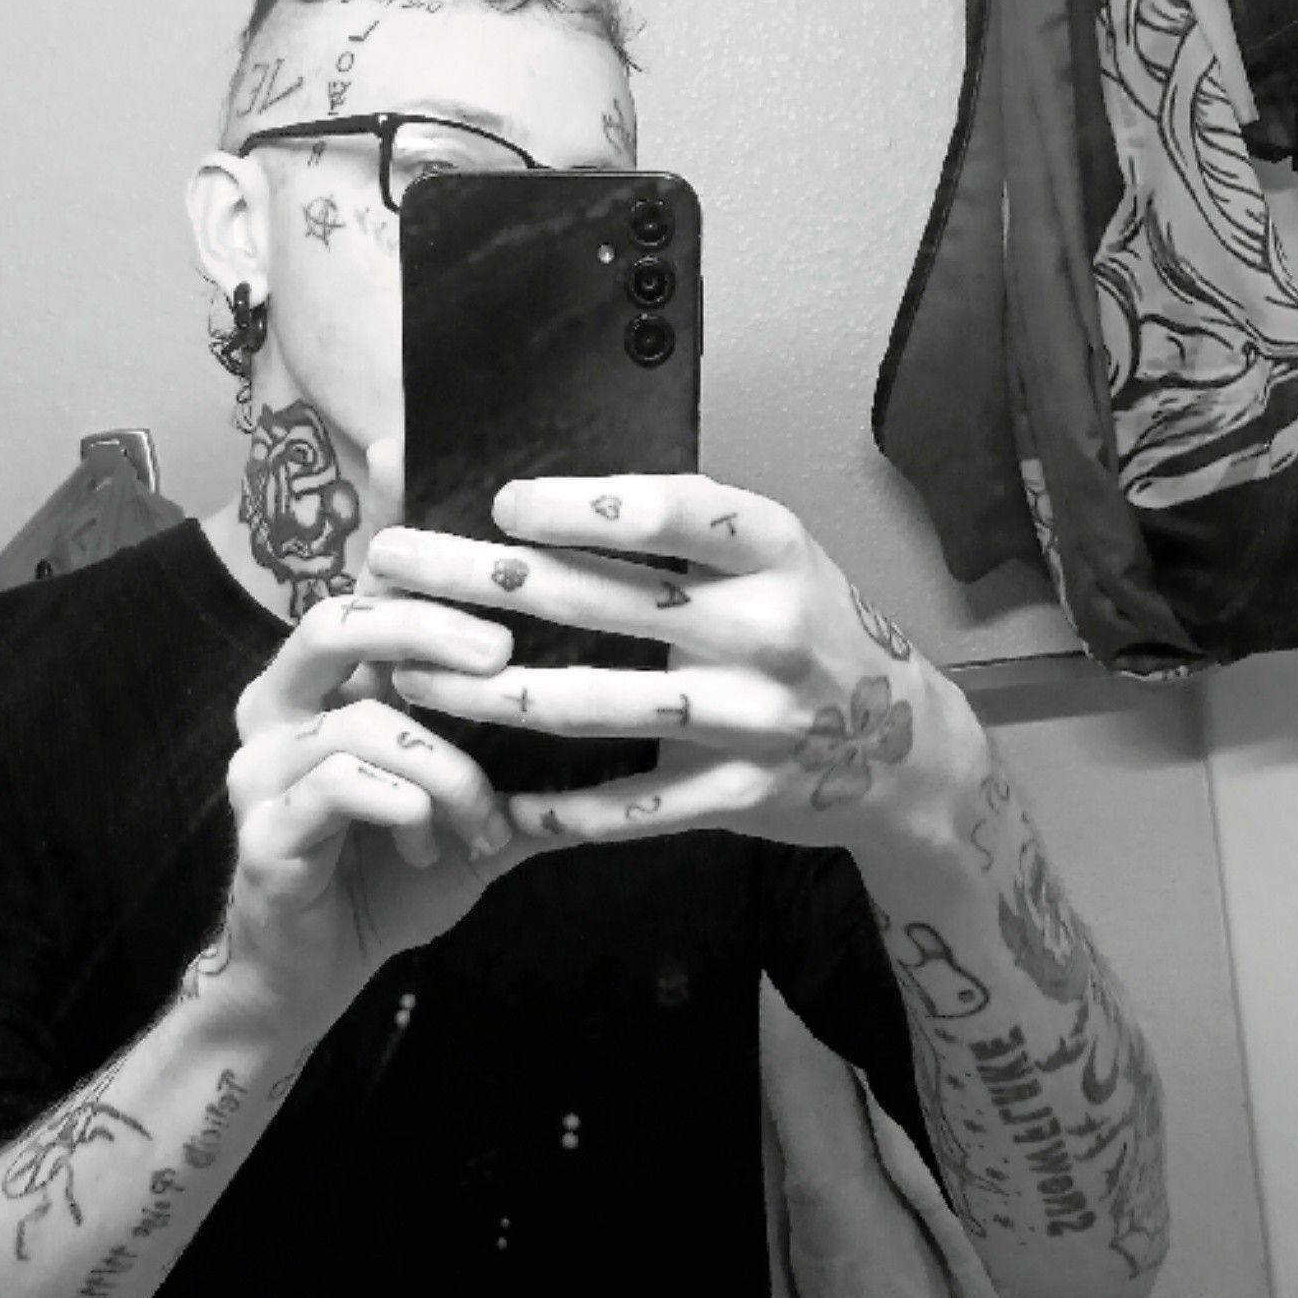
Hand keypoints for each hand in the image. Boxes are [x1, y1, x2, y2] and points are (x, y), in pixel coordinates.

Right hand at [220, 440, 543, 1000]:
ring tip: (484, 821)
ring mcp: (261, 765)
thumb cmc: (390, 880)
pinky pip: (341, 785)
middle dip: (429, 629)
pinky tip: (432, 847)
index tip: (495, 553)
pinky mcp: (261, 827)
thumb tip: (629, 730)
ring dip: (447, 769)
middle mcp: (280, 707)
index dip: (413, 556)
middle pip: (340, 621)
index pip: (365, 593)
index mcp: (326, 686)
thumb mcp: (474, 814)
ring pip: (361, 720)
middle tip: (503, 654)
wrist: (316, 976)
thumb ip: (527, 767)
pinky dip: (409, 808)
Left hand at [362, 472, 986, 853]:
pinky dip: (556, 805)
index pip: (672, 511)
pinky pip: (630, 807)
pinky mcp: (738, 798)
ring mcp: (754, 721)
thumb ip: (685, 527)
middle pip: (603, 602)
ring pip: (596, 706)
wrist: (904, 747)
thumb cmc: (812, 629)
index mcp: (776, 552)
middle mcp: (768, 631)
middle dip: (481, 580)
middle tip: (392, 564)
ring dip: (488, 694)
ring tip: (408, 673)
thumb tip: (546, 490)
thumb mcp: (778, 558)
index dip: (581, 506)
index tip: (501, 501)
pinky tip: (489, 794)